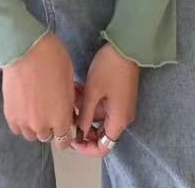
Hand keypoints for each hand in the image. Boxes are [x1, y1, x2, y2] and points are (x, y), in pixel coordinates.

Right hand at [1, 31, 75, 149]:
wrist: (25, 49)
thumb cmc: (52, 58)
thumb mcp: (70, 79)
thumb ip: (68, 101)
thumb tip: (66, 109)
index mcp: (61, 118)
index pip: (64, 141)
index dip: (65, 132)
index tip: (63, 123)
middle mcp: (43, 126)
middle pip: (47, 137)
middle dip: (50, 126)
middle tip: (49, 108)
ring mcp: (24, 122)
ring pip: (31, 135)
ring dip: (34, 126)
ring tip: (35, 108)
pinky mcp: (10, 114)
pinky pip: (16, 128)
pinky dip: (21, 122)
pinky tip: (23, 108)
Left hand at [71, 42, 139, 156]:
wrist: (126, 46)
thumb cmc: (109, 69)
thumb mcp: (93, 92)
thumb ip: (85, 116)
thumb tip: (79, 133)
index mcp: (118, 121)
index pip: (103, 148)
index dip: (86, 148)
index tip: (71, 139)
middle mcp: (122, 117)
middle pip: (99, 132)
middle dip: (82, 122)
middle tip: (67, 110)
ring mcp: (121, 106)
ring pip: (98, 115)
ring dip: (84, 107)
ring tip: (71, 91)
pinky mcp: (119, 96)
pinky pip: (102, 104)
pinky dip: (90, 99)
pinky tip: (79, 87)